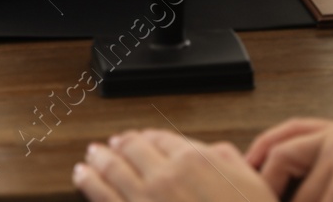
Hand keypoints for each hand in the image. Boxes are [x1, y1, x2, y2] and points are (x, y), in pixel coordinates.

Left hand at [75, 130, 274, 201]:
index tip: (139, 138)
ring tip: (89, 156)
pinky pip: (103, 198)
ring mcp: (144, 201)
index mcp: (194, 161)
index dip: (147, 137)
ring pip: (112, 171)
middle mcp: (164, 177)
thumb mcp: (250, 183)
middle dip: (118, 145)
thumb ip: (227, 160)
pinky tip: (82, 177)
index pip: (161, 139)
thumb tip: (212, 151)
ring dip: (98, 159)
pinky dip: (89, 183)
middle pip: (132, 150)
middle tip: (108, 144)